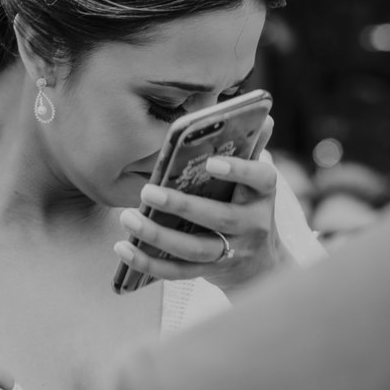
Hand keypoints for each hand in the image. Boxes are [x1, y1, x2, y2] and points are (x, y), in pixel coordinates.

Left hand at [114, 116, 292, 293]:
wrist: (263, 266)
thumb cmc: (251, 209)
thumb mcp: (257, 182)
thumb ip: (254, 150)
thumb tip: (265, 116)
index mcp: (263, 195)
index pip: (260, 179)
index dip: (239, 170)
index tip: (211, 162)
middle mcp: (251, 224)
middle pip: (218, 217)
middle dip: (181, 205)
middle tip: (148, 192)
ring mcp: (232, 251)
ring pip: (194, 249)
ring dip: (158, 236)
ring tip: (128, 219)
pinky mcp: (210, 272)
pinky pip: (178, 272)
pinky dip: (149, 263)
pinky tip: (124, 248)